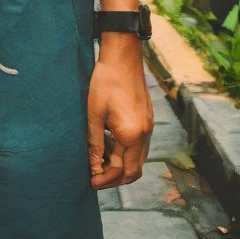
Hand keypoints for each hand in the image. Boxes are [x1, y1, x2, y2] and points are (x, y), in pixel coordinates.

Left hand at [87, 45, 153, 187]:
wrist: (123, 56)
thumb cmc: (105, 81)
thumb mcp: (95, 114)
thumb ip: (95, 143)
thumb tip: (93, 167)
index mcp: (131, 135)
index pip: (120, 170)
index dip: (105, 179)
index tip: (91, 182)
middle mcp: (145, 134)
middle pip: (133, 171)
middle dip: (115, 179)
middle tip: (96, 179)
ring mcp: (149, 127)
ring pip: (138, 160)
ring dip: (121, 167)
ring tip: (100, 165)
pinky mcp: (147, 120)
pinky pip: (139, 147)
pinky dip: (126, 154)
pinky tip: (110, 147)